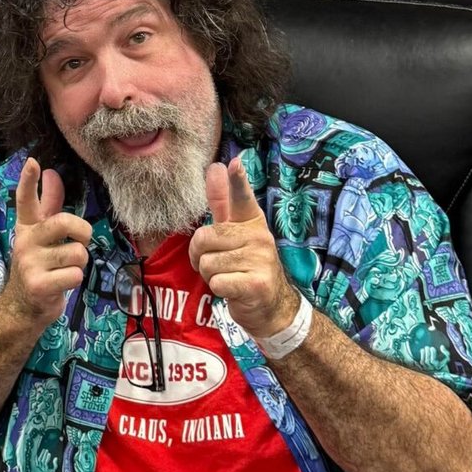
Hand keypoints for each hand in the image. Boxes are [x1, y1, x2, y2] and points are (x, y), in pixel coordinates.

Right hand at [4, 159, 91, 333]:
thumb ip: (49, 205)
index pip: (26, 200)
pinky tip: (62, 284)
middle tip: (78, 244)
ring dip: (79, 264)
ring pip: (77, 252)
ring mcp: (29, 263)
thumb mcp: (42, 235)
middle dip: (82, 233)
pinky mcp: (38, 285)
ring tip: (64, 270)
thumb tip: (51, 173)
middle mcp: (25, 241)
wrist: (22, 308)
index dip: (29, 181)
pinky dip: (75, 280)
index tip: (33, 162)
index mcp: (27, 227)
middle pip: (64, 222)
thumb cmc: (38, 266)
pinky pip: (75, 275)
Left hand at [188, 159, 298, 338]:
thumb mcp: (236, 234)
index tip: (234, 163)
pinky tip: (233, 290)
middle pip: (204, 238)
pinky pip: (216, 282)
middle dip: (200, 256)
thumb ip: (224, 204)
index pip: (242, 198)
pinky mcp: (256, 283)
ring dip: (210, 276)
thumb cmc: (247, 267)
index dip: (237, 181)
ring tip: (229, 277)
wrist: (271, 308)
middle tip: (218, 264)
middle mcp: (258, 237)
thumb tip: (216, 167)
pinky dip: (218, 289)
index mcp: (252, 223)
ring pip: (206, 263)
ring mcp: (260, 259)